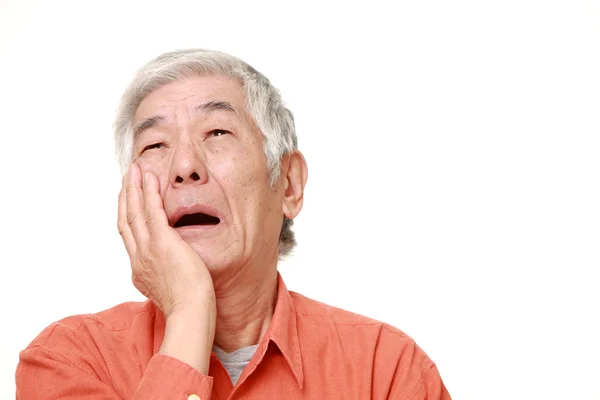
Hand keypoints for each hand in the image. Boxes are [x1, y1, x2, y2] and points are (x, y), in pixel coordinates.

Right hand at [117, 163, 215, 316]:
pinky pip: (152, 211)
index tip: (129, 200)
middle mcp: (137, 258)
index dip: (127, 215)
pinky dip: (149, 193)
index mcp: (139, 270)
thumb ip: (167, 274)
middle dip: (126, 197)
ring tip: (134, 171)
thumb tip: (173, 268)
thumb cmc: (190, 307)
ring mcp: (147, 250)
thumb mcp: (172, 288)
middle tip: (127, 179)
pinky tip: (150, 178)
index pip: (129, 237)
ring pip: (134, 212)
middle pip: (125, 221)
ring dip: (134, 189)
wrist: (191, 313)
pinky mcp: (161, 242)